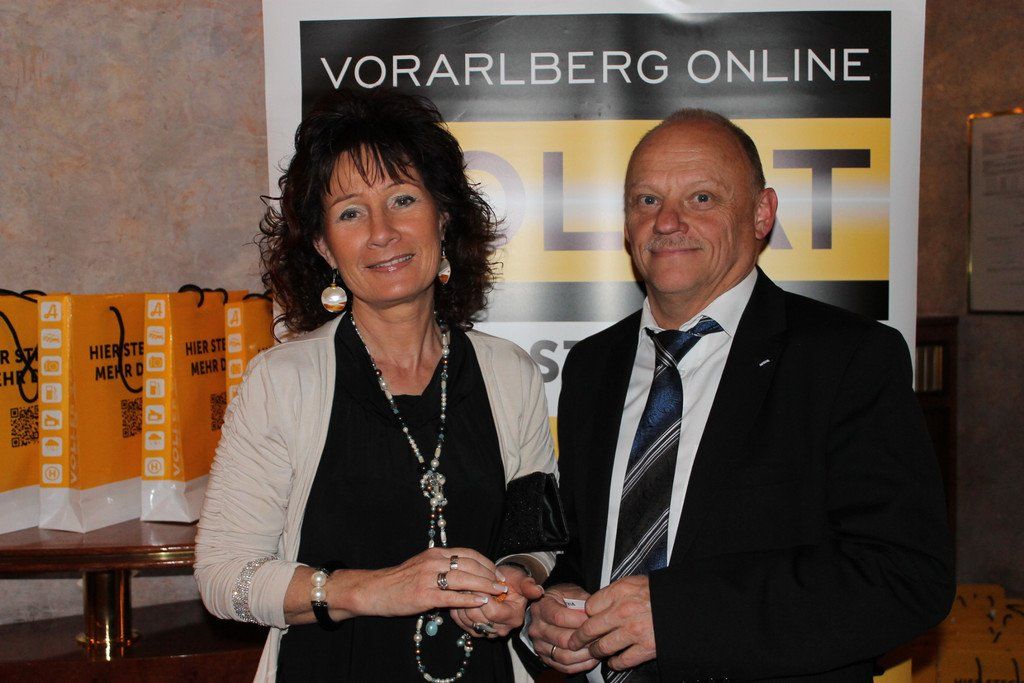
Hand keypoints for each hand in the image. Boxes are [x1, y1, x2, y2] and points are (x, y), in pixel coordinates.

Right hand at [339, 547, 506, 617]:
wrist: (375, 590)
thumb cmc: (400, 580)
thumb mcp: (423, 566)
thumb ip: (443, 567)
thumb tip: (466, 573)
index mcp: (436, 553)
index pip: (469, 553)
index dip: (487, 563)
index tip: (497, 573)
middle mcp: (434, 562)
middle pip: (470, 565)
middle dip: (490, 575)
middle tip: (502, 585)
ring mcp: (429, 578)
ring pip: (465, 579)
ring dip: (485, 586)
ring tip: (497, 593)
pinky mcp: (424, 596)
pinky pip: (452, 597)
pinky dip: (469, 599)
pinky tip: (480, 602)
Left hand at [449, 564, 543, 637]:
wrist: (504, 586)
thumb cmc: (513, 582)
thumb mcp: (521, 580)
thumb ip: (528, 586)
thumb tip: (539, 591)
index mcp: (513, 618)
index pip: (492, 612)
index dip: (482, 596)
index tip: (477, 582)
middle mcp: (500, 629)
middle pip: (477, 618)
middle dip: (470, 599)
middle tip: (466, 583)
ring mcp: (487, 632)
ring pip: (466, 621)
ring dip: (461, 603)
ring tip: (464, 588)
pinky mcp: (475, 631)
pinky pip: (460, 623)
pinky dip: (457, 609)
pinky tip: (461, 597)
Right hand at [526, 583, 598, 674]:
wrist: (546, 610)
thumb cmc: (561, 600)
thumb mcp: (570, 592)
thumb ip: (582, 600)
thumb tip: (596, 613)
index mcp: (541, 607)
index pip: (559, 618)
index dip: (579, 621)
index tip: (594, 621)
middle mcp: (537, 627)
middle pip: (562, 639)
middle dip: (585, 640)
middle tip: (600, 637)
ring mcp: (539, 644)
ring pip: (564, 656)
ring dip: (584, 655)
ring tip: (598, 649)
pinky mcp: (545, 657)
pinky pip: (564, 666)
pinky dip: (580, 665)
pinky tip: (591, 658)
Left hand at [567, 575, 655, 670]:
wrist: (687, 604)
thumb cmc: (662, 592)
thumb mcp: (635, 582)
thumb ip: (615, 592)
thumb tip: (598, 604)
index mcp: (620, 592)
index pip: (590, 606)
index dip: (585, 614)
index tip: (585, 619)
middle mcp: (623, 611)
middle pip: (589, 628)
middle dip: (579, 637)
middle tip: (574, 641)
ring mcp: (633, 631)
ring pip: (602, 647)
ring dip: (595, 651)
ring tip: (593, 652)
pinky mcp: (645, 648)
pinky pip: (622, 660)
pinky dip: (615, 663)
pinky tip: (613, 661)